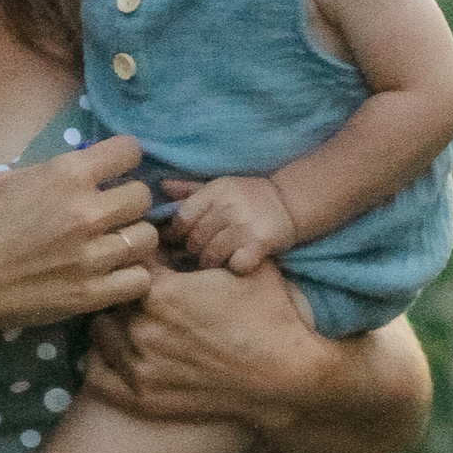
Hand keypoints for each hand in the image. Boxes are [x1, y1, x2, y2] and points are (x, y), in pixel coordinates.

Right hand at [0, 132, 159, 345]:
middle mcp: (87, 211)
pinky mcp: (92, 294)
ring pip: (147, 238)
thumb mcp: (6, 181)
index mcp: (65, 175)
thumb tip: (81, 172)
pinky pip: (139, 280)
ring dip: (133, 238)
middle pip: (143, 196)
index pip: (129, 150)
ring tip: (114, 245)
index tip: (114, 169)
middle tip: (111, 212)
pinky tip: (112, 274)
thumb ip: (51, 174)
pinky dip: (129, 276)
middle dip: (129, 200)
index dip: (123, 158)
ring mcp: (93, 256)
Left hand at [84, 271, 431, 452]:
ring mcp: (142, 367)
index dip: (132, 256)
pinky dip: (101, 362)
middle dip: (117, 287)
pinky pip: (99, 376)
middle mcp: (143, 329)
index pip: (125, 261)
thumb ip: (210, 240)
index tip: (139, 256)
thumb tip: (183, 206)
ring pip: (99, 333)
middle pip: (108, 296)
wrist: (287, 378)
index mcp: (162, 292)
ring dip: (109, 321)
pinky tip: (114, 351)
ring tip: (123, 315)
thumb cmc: (270, 317)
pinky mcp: (145, 399)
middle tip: (129, 286)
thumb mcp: (244, 267)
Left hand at [171, 172, 295, 273]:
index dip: (177, 235)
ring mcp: (244, 225)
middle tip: (195, 257)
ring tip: (214, 262)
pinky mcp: (260, 243)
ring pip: (212, 255)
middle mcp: (228, 207)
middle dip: (192, 252)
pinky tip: (235, 263)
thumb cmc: (250, 195)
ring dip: (210, 263)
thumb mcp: (221, 186)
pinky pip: (236, 264)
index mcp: (215, 191)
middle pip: (195, 240)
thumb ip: (191, 190)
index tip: (179, 242)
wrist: (290, 201)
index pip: (183, 218)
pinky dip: (234, 267)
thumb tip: (163, 188)